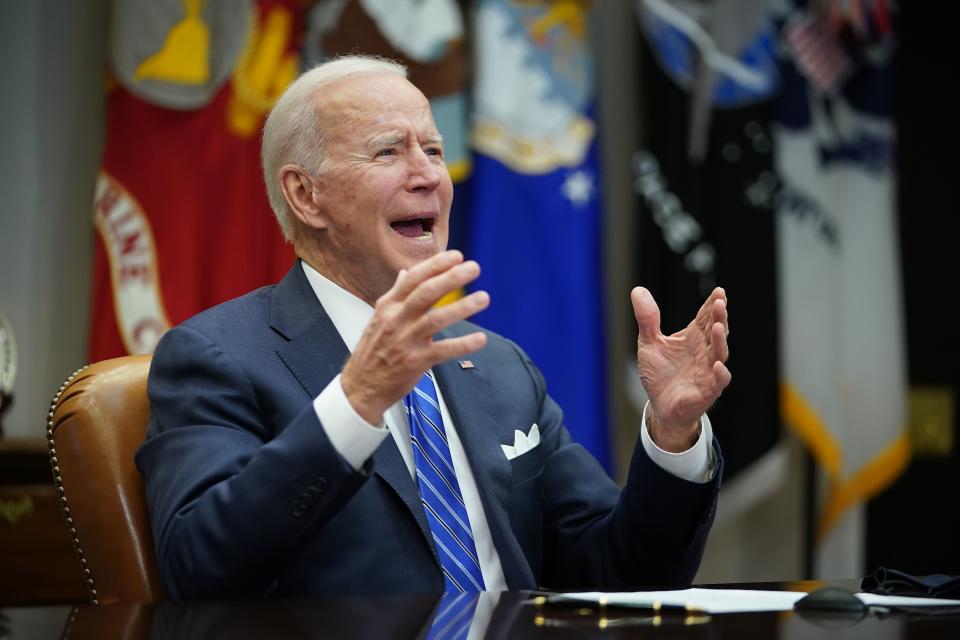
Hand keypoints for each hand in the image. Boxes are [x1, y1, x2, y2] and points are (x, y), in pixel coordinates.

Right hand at [341, 250, 489, 423]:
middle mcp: (397, 319)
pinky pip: (443, 350)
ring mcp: (406, 341)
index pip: (414, 278)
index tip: (457, 256)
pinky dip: (463, 344)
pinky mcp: (416, 362)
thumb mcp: (380, 317)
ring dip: (462, 307)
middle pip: (426, 293)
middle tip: (474, 268)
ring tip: (484, 298)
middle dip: (451, 278)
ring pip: (436, 319)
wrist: (361, 386)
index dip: (436, 265)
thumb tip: (406, 272)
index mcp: (389, 305)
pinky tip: (480, 338)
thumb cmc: (373, 350)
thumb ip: (396, 294)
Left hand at [632, 286, 730, 451]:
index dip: (712, 305)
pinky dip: (719, 374)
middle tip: (720, 302)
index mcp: (693, 338)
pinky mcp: (707, 391)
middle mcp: (704, 352)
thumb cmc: (659, 374)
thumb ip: (647, 318)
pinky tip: (717, 365)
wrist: (660, 406)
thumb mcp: (649, 343)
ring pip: (719, 354)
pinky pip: (717, 382)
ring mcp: (707, 371)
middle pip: (715, 331)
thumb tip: (637, 291)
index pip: (705, 318)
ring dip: (721, 341)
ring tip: (718, 327)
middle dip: (719, 317)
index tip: (719, 291)